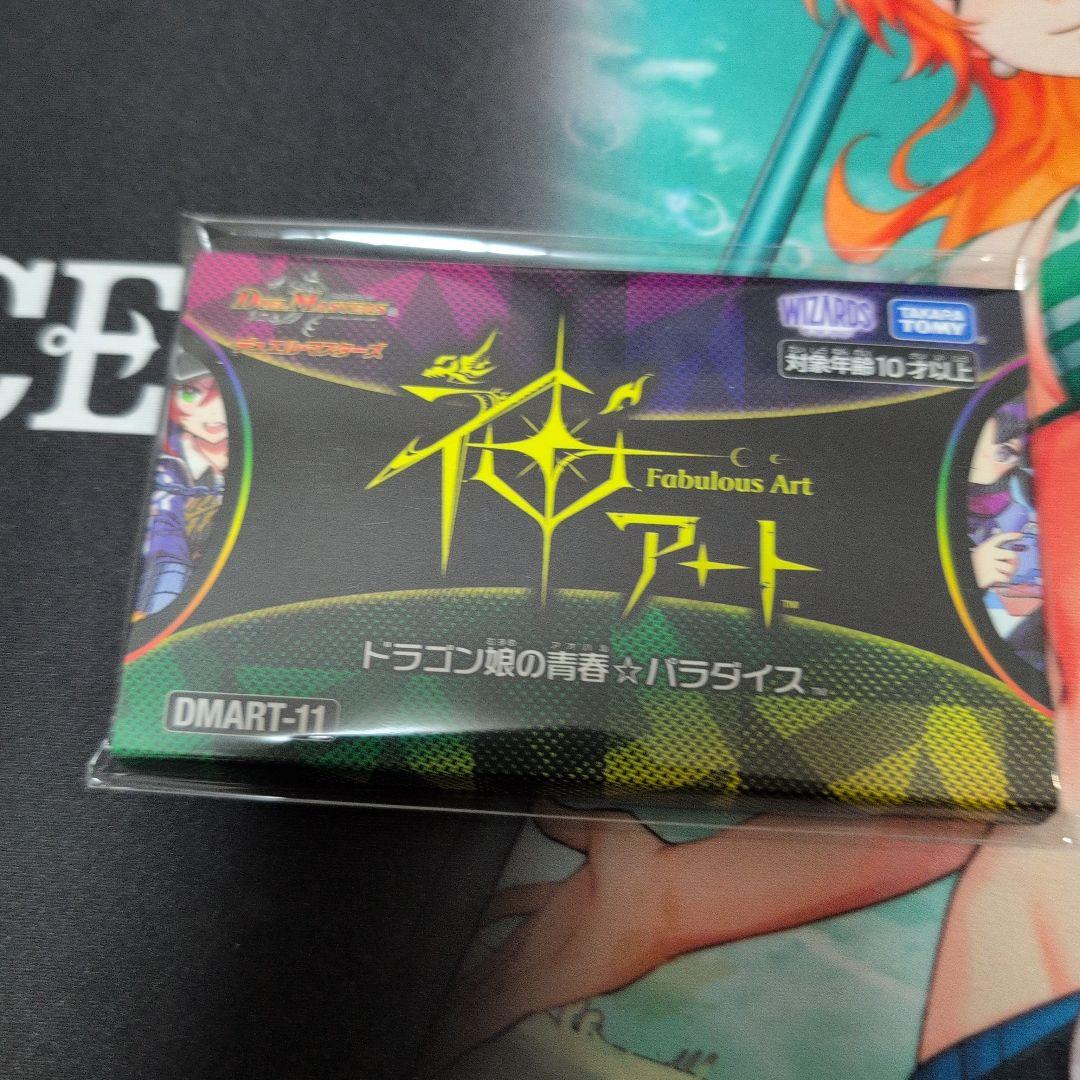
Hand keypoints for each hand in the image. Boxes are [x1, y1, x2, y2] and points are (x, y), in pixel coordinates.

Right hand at [423, 800, 673, 1074]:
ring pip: (485, 991)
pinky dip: (466, 1028)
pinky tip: (444, 1045)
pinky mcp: (543, 986)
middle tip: (436, 991)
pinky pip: (496, 1011)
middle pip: (491, 963)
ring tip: (429, 1031)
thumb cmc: (646, 862)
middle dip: (462, 977)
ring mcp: (541, 966)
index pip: (510, 909)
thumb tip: (543, 802)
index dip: (489, 912)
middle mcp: (545, 938)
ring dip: (456, 1009)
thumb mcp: (597, 830)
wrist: (667, 892)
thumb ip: (566, 821)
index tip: (470, 914)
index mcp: (557, 903)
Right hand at [971, 532, 1021, 588]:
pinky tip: (998, 580)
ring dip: (1008, 573)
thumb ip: (994, 551)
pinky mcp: (990, 575)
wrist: (964, 580)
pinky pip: (1006, 578)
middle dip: (1013, 562)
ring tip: (1001, 574)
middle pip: (1012, 555)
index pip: (999, 538)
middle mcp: (986, 554)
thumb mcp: (981, 556)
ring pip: (1010, 568)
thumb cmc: (976, 568)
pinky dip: (1004, 580)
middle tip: (1009, 566)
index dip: (1010, 536)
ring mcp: (988, 564)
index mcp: (984, 547)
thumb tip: (1011, 552)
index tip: (1019, 535)